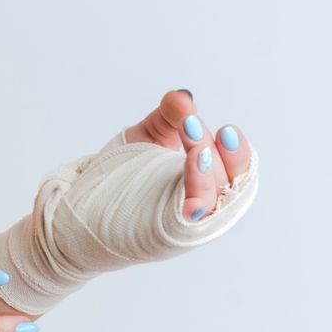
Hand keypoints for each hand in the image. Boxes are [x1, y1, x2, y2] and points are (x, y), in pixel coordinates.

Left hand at [125, 88, 253, 221]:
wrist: (92, 201)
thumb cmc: (130, 170)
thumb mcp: (151, 133)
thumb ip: (169, 115)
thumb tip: (181, 97)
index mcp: (211, 179)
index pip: (239, 170)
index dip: (238, 153)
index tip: (227, 130)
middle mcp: (206, 203)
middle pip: (225, 182)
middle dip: (213, 152)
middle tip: (194, 127)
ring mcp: (186, 219)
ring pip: (209, 204)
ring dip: (205, 178)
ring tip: (199, 152)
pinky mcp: (165, 233)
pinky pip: (185, 224)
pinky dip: (191, 209)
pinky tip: (191, 201)